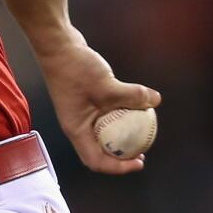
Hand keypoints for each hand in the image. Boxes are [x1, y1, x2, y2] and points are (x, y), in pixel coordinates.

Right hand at [34, 33, 160, 174]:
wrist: (57, 45)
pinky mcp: (85, 99)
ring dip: (121, 135)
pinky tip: (133, 106)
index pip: (96, 161)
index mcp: (77, 129)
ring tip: (141, 132)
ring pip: (103, 133)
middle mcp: (77, 125)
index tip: (138, 162)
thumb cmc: (74, 68)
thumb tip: (155, 101)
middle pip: (100, 151)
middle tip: (142, 152)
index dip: (118, 167)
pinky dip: (119, 116)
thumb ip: (132, 95)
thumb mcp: (106, 85)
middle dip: (122, 155)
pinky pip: (105, 115)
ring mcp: (80, 112)